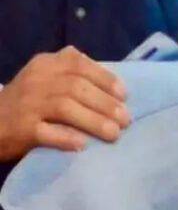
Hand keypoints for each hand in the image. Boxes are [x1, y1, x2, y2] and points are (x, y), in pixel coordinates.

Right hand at [0, 46, 129, 160]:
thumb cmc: (29, 101)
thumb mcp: (47, 78)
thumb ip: (75, 74)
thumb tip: (117, 85)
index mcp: (45, 64)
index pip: (78, 64)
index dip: (104, 79)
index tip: (124, 95)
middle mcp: (36, 80)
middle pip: (75, 87)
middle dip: (105, 104)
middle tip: (125, 120)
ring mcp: (27, 104)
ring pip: (64, 108)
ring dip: (93, 121)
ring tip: (114, 133)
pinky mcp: (20, 128)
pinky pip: (46, 132)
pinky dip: (66, 138)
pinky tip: (83, 145)